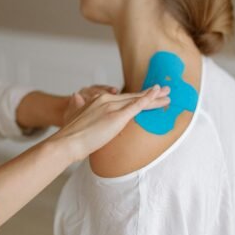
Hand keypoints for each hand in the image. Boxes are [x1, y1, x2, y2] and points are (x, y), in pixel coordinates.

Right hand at [50, 85, 169, 162]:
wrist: (66, 142)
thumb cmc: (69, 135)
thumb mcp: (73, 115)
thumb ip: (78, 105)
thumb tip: (76, 97)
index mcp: (97, 101)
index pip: (122, 98)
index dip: (137, 97)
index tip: (148, 95)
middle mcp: (106, 100)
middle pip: (133, 97)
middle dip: (151, 95)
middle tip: (165, 91)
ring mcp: (111, 107)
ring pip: (138, 100)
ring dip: (155, 97)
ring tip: (168, 96)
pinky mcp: (116, 116)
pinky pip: (136, 106)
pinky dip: (148, 99)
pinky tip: (157, 95)